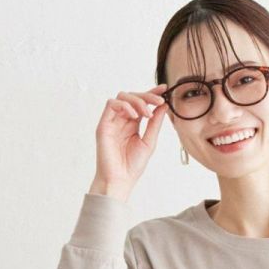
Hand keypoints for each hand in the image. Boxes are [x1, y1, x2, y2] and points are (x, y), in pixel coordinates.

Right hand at [91, 84, 167, 198]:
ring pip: (122, 97)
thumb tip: (163, 106)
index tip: (164, 88)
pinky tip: (133, 116)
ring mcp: (113, 121)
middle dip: (147, 96)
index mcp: (133, 124)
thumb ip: (155, 123)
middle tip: (158, 101)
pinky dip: (124, 106)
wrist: (120, 180)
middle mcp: (122, 120)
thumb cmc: (132, 166)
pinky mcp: (104, 124)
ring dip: (137, 101)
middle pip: (133, 96)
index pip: (142, 103)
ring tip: (146, 113)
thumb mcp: (149, 142)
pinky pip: (111, 104)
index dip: (152, 93)